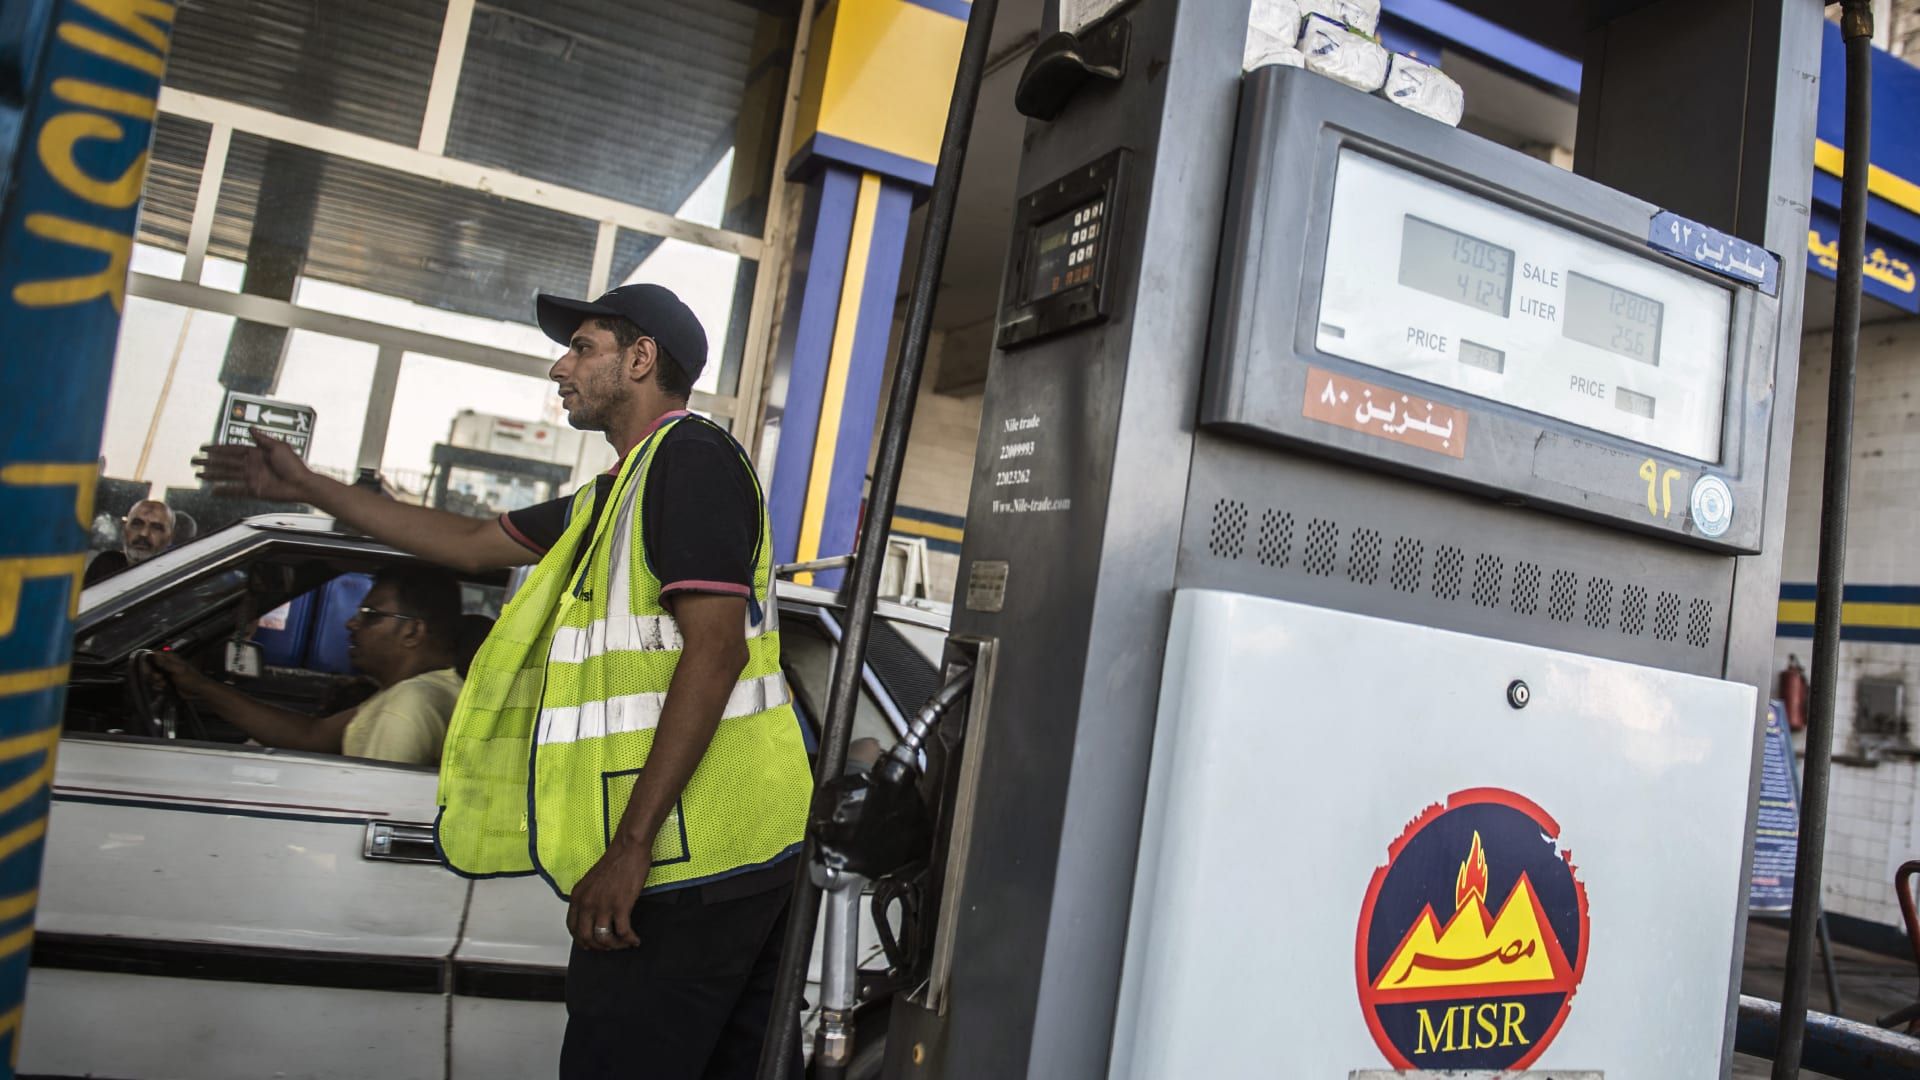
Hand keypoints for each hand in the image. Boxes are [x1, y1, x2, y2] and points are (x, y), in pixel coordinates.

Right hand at [146, 650, 203, 694]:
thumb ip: (165, 663)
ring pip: (152, 676)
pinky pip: (156, 683)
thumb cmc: (190, 679)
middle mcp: (166, 664)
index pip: (154, 655)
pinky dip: (158, 686)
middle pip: (151, 667)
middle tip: (159, 678)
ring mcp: (166, 673)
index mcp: (170, 658)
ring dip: (156, 681)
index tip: (148, 669)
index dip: (148, 662)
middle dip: (152, 674)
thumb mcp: (178, 670)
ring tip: (164, 684)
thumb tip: (154, 654)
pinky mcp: (166, 682)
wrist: (198, 692)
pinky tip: (164, 688)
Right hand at [194, 429, 314, 501]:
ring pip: (226, 476)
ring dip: (212, 475)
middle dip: (209, 462)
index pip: (232, 450)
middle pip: (225, 463)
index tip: (203, 448)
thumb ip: (263, 439)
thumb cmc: (294, 464)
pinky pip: (235, 490)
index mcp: (256, 453)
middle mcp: (251, 465)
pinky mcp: (254, 490)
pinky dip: (224, 491)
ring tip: (198, 475)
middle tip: (193, 461)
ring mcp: (251, 478)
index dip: (217, 449)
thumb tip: (251, 428)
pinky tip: (212, 491)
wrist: (302, 484)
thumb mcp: (279, 447)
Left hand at [565, 842, 649, 950]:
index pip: (572, 927)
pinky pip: (623, 932)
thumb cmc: (613, 862)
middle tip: (609, 947)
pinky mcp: (621, 906)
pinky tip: (635, 940)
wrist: (628, 850)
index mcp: (578, 896)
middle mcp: (587, 903)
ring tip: (624, 943)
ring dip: (615, 946)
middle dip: (598, 947)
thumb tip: (594, 916)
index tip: (590, 944)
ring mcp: (603, 906)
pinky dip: (630, 939)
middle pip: (586, 937)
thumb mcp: (591, 882)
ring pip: (604, 939)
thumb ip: (588, 899)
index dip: (581, 940)